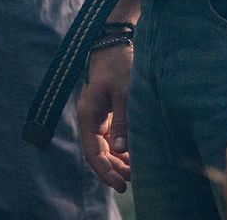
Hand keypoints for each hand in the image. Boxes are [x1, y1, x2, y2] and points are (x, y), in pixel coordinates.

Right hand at [75, 44, 133, 191]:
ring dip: (120, 161)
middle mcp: (92, 119)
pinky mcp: (110, 113)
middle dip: (115, 169)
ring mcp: (100, 117)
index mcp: (89, 115)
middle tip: (135, 180)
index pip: (93, 152)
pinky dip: (124, 149)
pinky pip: (114, 138)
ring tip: (138, 172)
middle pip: (100, 153)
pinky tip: (137, 156)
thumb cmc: (118, 63)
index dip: (106, 171)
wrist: (115, 42)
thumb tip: (122, 149)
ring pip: (107, 147)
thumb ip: (122, 120)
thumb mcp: (122, 91)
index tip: (121, 185)